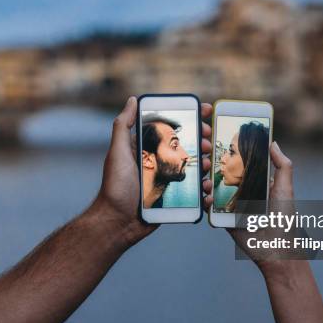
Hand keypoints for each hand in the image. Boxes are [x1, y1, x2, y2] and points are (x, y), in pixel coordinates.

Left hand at [95, 96, 212, 247]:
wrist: (118, 222)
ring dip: (205, 165)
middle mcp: (159, 161)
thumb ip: (123, 125)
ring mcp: (168, 179)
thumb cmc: (115, 186)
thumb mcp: (117, 152)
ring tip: (206, 167)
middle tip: (207, 143)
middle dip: (202, 141)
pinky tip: (206, 192)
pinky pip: (194, 192)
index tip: (206, 111)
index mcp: (147, 148)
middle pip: (188, 146)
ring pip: (194, 167)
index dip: (190, 119)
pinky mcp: (174, 197)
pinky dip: (204, 191)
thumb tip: (133, 100)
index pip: (171, 127)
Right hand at [203, 141, 298, 269]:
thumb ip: (282, 165)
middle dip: (215, 167)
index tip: (220, 142)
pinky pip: (213, 209)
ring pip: (216, 191)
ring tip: (206, 180)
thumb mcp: (286, 188)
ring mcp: (234, 207)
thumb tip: (273, 143)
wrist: (275, 250)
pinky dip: (207, 202)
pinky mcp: (225, 220)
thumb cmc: (284, 219)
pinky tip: (207, 198)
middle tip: (207, 159)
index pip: (244, 165)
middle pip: (227, 176)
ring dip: (208, 183)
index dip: (233, 155)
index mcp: (260, 184)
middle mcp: (246, 193)